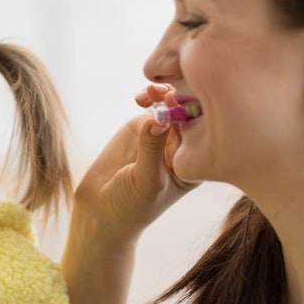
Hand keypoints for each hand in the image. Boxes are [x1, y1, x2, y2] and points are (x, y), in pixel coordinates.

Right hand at [73, 83, 198, 243]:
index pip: (202, 133)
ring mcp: (162, 135)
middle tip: (166, 93)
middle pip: (189, 114)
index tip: (181, 105)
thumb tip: (159, 117)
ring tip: (152, 91)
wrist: (101, 212)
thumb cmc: (131, 207)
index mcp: (193, 164)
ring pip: (170, 105)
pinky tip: (141, 96)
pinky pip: (151, 105)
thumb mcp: (146, 181)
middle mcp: (181, 147)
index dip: (196, 115)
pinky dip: (149, 96)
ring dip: (164, 93)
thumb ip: (151, 149)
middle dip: (181, 98)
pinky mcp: (140, 128)